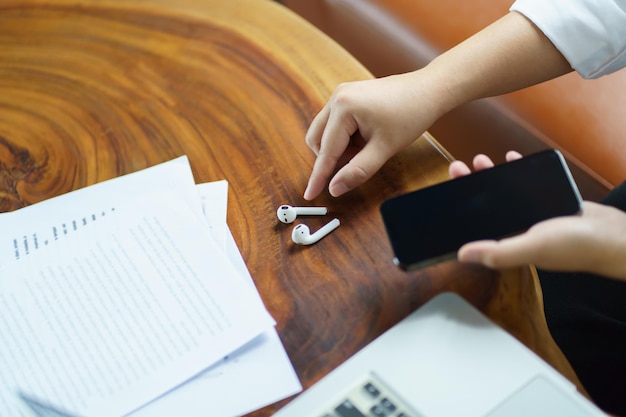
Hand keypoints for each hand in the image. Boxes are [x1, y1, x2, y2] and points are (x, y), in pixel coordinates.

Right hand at [303, 71, 442, 199]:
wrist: (429, 90)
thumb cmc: (410, 115)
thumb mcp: (384, 149)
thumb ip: (357, 171)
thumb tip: (334, 189)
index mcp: (343, 107)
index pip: (326, 151)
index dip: (319, 176)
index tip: (310, 195)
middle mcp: (337, 97)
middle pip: (318, 141)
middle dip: (333, 158)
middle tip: (360, 163)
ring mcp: (341, 94)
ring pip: (325, 133)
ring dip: (339, 148)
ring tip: (367, 148)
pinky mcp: (347, 95)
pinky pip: (335, 123)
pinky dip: (345, 138)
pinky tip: (366, 138)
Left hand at [450, 152, 625, 281]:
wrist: (616, 236)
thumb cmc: (576, 246)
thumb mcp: (532, 247)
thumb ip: (498, 251)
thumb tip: (462, 254)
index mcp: (509, 242)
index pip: (476, 227)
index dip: (460, 210)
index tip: (446, 191)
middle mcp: (517, 230)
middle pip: (486, 206)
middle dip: (470, 187)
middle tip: (457, 167)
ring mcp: (533, 216)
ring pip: (504, 194)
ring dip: (491, 177)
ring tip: (479, 160)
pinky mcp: (549, 203)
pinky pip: (527, 186)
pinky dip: (518, 172)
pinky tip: (510, 158)